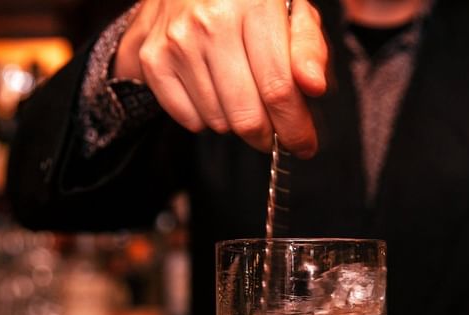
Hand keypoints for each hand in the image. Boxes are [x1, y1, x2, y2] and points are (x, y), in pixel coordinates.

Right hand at [114, 0, 327, 156]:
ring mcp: (178, 41)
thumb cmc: (248, 2)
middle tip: (273, 129)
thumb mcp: (293, 12)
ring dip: (235, 121)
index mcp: (254, 4)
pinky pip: (190, 120)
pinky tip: (212, 90)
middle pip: (247, 116)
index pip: (279, 89)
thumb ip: (309, 49)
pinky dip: (205, 117)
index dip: (295, 128)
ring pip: (219, 122)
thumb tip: (314, 85)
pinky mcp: (154, 59)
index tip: (303, 146)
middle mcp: (212, 21)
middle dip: (266, 134)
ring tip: (238, 93)